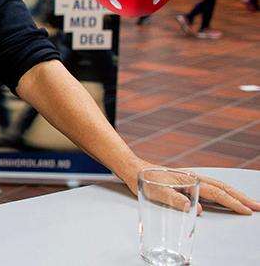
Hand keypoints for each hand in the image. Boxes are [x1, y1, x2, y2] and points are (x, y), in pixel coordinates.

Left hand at [121, 159, 259, 214]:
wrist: (133, 168)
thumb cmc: (143, 180)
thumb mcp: (155, 192)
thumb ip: (175, 200)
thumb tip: (197, 209)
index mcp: (189, 180)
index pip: (216, 193)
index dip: (232, 203)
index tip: (246, 211)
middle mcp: (193, 177)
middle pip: (223, 188)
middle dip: (241, 197)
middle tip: (257, 207)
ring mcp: (191, 178)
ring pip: (218, 186)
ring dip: (234, 194)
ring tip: (247, 202)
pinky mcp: (187, 181)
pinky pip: (211, 186)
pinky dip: (223, 191)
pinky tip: (226, 196)